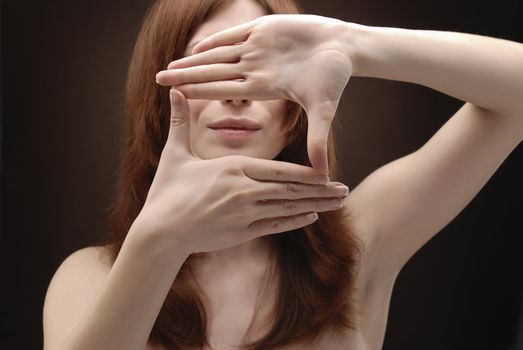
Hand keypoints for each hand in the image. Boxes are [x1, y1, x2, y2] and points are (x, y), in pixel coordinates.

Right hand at [131, 89, 349, 254]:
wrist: (160, 232)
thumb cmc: (167, 192)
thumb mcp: (175, 154)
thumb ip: (180, 123)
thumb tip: (175, 93)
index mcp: (233, 169)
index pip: (278, 170)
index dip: (306, 173)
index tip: (326, 171)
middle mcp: (244, 192)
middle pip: (290, 191)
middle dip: (320, 190)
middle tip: (344, 189)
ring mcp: (245, 215)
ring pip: (288, 209)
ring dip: (315, 206)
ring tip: (337, 204)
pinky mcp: (241, 233)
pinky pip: (275, 226)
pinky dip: (295, 222)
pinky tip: (312, 217)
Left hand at [156, 14, 353, 174]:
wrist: (345, 47)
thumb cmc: (335, 77)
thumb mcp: (323, 109)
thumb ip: (318, 139)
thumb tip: (323, 174)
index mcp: (264, 87)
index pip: (224, 90)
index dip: (200, 91)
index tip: (176, 95)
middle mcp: (256, 69)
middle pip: (213, 72)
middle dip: (186, 75)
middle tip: (158, 77)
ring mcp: (258, 49)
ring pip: (218, 54)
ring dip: (194, 59)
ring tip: (170, 63)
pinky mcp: (265, 29)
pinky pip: (235, 35)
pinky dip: (216, 39)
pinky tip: (197, 45)